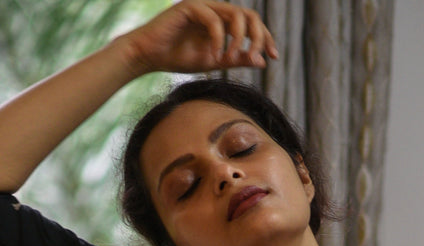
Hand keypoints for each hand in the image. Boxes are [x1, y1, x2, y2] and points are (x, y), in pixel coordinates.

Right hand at [124, 1, 277, 76]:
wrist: (148, 56)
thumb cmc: (177, 58)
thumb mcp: (214, 62)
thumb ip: (236, 59)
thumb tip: (262, 61)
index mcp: (223, 21)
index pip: (252, 24)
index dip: (266, 38)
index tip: (274, 56)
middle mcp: (216, 9)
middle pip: (249, 15)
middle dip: (259, 36)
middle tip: (258, 56)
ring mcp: (204, 5)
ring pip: (235, 15)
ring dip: (239, 39)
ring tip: (231, 59)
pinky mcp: (190, 6)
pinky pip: (214, 20)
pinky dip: (218, 40)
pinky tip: (214, 56)